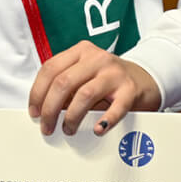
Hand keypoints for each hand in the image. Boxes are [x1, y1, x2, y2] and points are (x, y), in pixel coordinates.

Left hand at [27, 43, 162, 135]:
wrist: (146, 78)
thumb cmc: (107, 79)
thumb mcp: (84, 75)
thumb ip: (65, 86)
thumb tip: (43, 109)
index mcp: (80, 52)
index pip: (50, 69)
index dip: (38, 92)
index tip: (34, 111)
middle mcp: (97, 58)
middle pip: (63, 83)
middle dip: (50, 108)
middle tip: (47, 126)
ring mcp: (115, 73)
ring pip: (84, 94)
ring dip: (72, 117)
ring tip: (68, 129)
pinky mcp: (130, 89)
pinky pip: (116, 107)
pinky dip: (105, 120)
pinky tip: (97, 129)